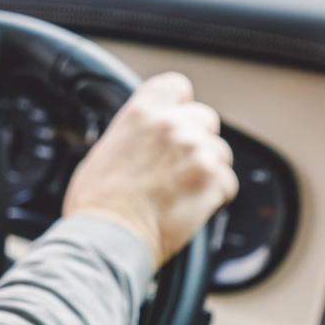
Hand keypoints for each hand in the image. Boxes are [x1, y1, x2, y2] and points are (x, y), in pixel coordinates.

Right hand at [62, 72, 237, 267]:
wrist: (108, 238)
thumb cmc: (97, 205)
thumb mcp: (104, 152)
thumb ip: (132, 136)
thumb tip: (141, 142)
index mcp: (141, 113)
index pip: (177, 86)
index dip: (180, 105)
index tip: (178, 119)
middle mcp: (170, 126)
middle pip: (205, 118)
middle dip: (198, 140)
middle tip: (180, 166)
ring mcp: (195, 151)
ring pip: (220, 152)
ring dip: (208, 170)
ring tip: (183, 193)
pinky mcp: (212, 180)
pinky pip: (227, 183)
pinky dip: (216, 197)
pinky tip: (193, 207)